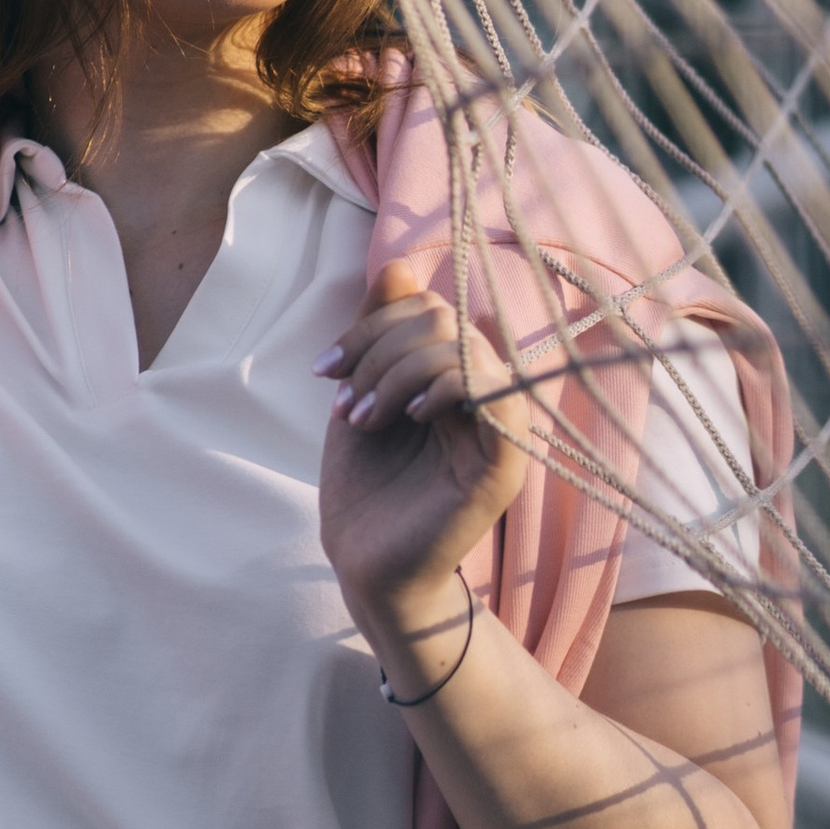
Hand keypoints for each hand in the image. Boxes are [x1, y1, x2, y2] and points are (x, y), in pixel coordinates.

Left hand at [317, 262, 528, 670]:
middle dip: (378, 349)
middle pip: (445, 320)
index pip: (430, 309)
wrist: (363, 564)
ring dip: (396, 374)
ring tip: (361, 420)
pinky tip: (408, 417)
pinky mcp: (505, 465)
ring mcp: (503, 429)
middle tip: (343, 401)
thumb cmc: (366, 485)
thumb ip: (381, 333)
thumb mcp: (362, 393)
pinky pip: (494, 395)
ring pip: (463, 350)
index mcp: (458, 377)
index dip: (373, 324)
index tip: (324, 369)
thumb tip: (400, 263)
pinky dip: (445, 388)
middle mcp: (489, 395)